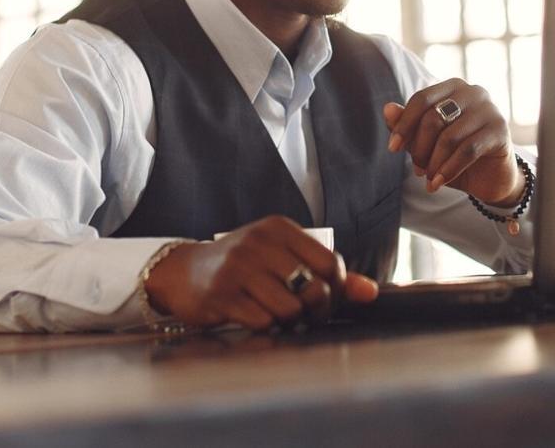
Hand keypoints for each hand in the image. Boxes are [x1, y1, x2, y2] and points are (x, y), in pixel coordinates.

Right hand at [142, 215, 377, 329]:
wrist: (184, 272)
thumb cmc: (243, 266)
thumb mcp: (283, 257)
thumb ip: (328, 274)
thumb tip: (370, 292)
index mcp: (279, 228)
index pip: (329, 262)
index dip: (336, 288)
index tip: (325, 297)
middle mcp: (259, 242)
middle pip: (313, 288)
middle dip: (315, 309)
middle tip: (305, 312)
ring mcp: (238, 268)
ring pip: (289, 308)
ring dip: (289, 320)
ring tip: (277, 314)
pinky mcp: (221, 294)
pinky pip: (262, 321)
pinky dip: (265, 326)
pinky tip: (255, 317)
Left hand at [383, 79, 523, 206]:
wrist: (490, 178)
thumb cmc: (455, 154)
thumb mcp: (427, 142)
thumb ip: (407, 125)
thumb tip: (387, 109)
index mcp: (453, 87)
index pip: (421, 99)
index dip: (403, 125)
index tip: (392, 148)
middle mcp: (473, 92)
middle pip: (433, 118)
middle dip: (420, 148)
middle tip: (417, 169)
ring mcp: (490, 110)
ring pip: (450, 137)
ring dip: (433, 163)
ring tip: (427, 179)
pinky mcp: (500, 131)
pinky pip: (468, 150)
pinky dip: (449, 169)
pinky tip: (438, 183)